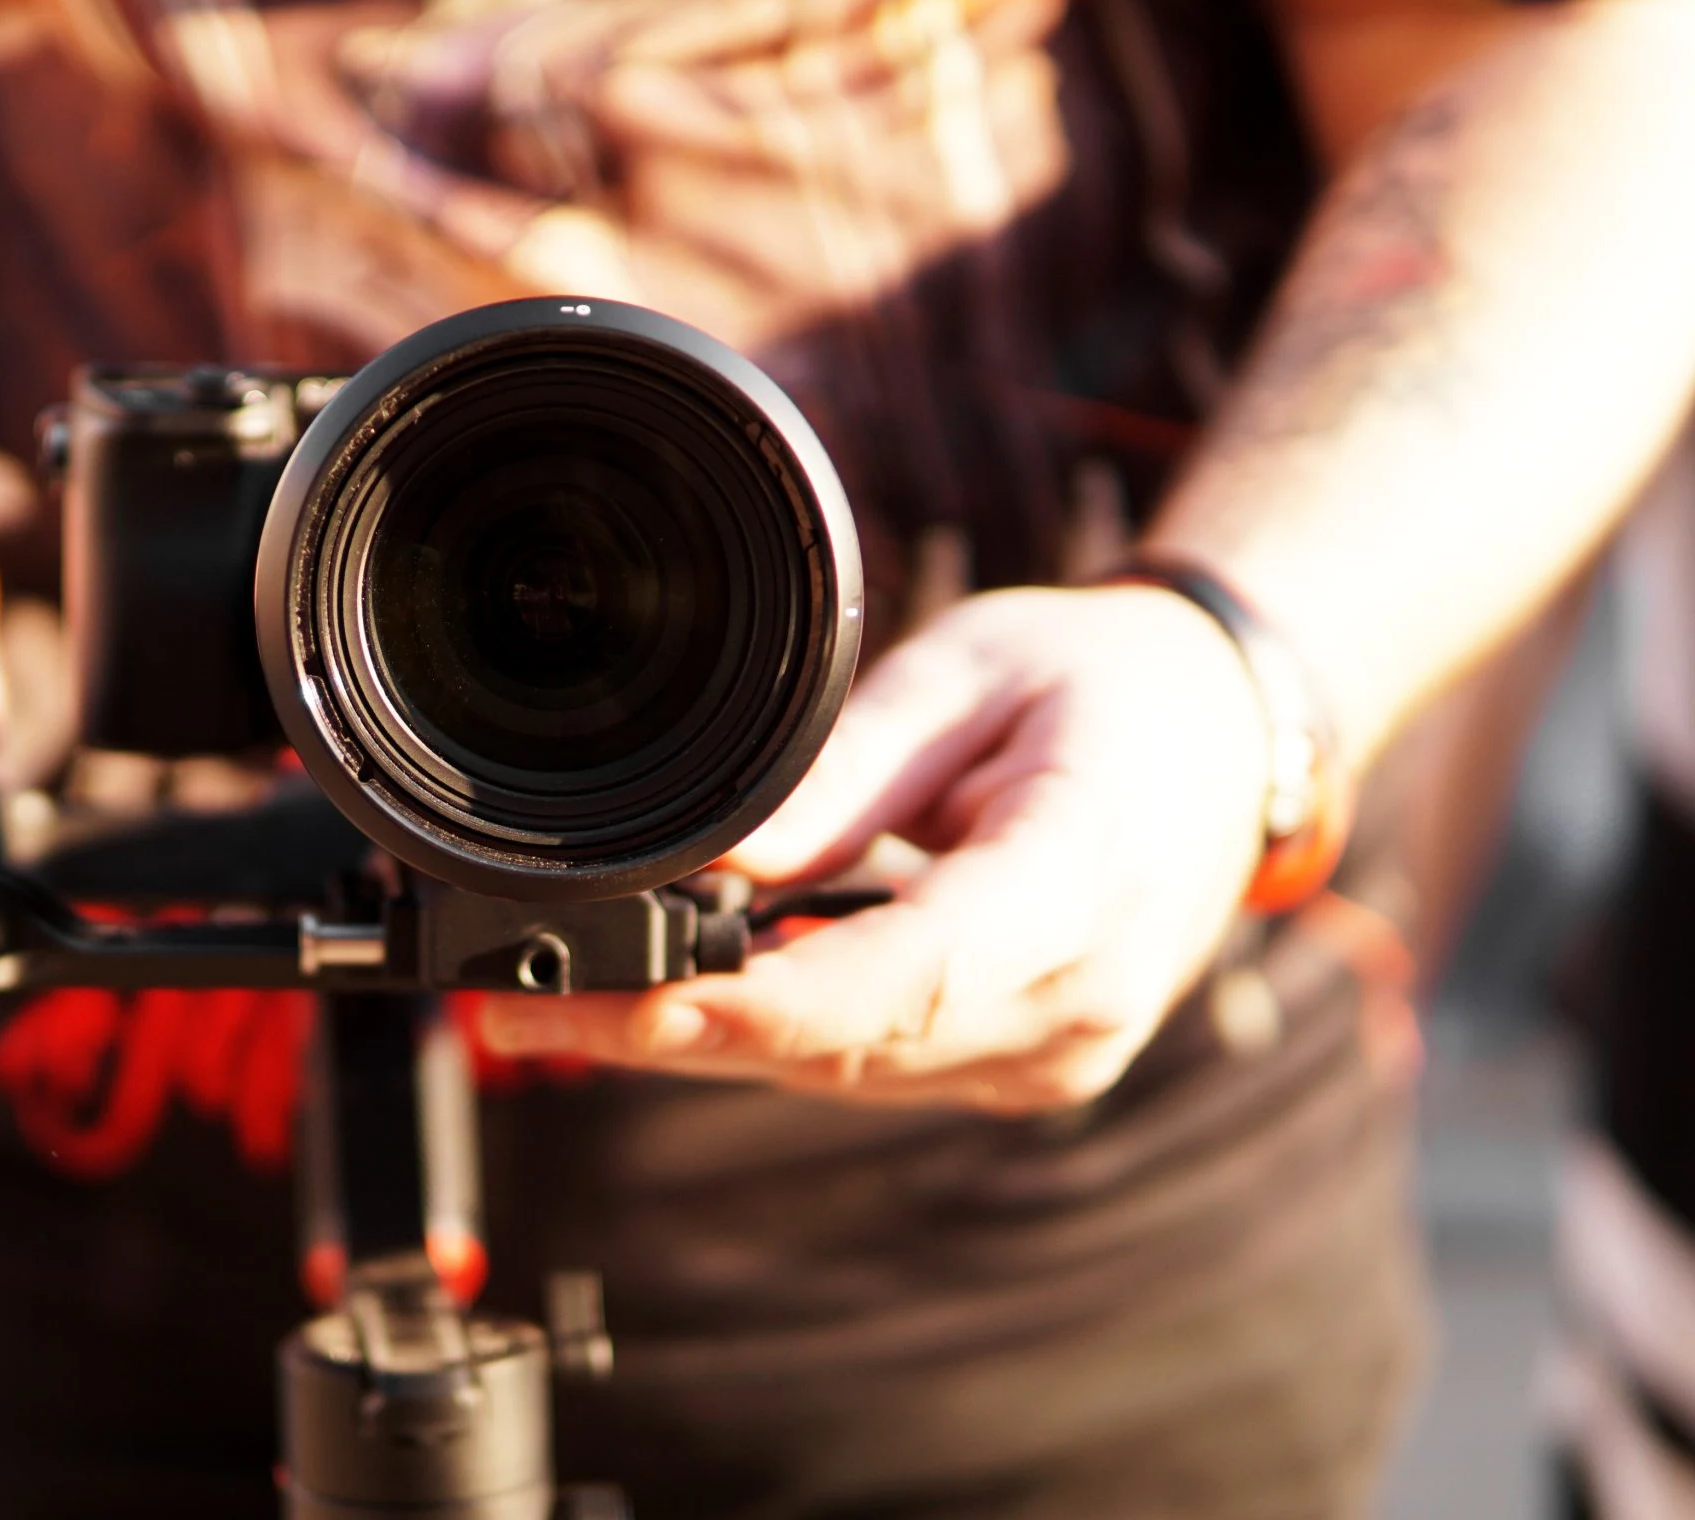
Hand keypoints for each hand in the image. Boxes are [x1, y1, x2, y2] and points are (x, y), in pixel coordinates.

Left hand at [477, 586, 1276, 1113]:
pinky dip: (775, 1035)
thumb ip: (847, 776)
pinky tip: (672, 1001)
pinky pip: (878, 1065)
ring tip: (553, 1006)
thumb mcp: (969, 672)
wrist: (1228, 740)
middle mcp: (1078, 995)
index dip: (760, 1003)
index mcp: (1083, 876)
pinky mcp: (1028, 1066)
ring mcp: (1060, 1050)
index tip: (633, 1002)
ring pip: (847, 1070)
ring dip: (703, 1044)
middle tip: (516, 1006)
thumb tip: (714, 861)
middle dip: (675, 1033)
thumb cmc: (1105, 685)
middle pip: (848, 1043)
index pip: (909, 970)